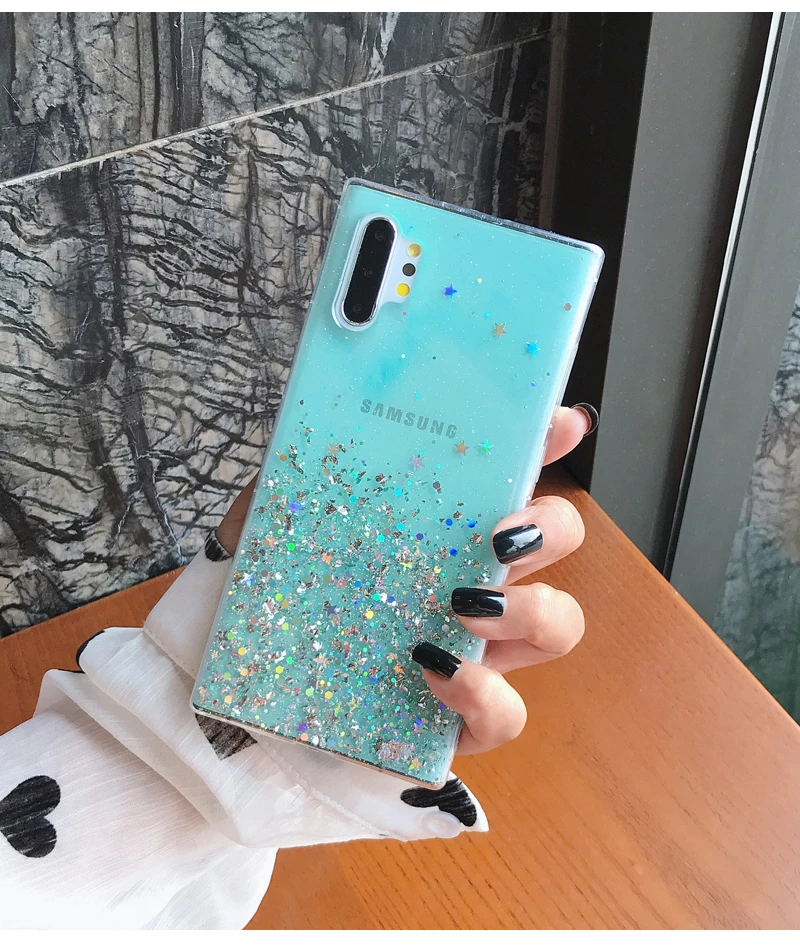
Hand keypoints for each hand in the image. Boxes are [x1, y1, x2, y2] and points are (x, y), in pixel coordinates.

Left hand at [216, 404, 597, 756]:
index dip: (549, 445)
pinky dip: (483, 693)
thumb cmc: (276, 602)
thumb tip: (304, 435)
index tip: (563, 424)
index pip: (510, 474)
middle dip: (551, 527)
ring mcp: (478, 651)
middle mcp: (474, 580)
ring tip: (463, 605)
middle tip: (499, 536)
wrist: (251, 697)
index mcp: (443, 528)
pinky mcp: (460, 718)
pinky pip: (506, 714)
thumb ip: (289, 482)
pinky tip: (431, 670)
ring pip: (558, 626)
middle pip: (557, 540)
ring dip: (532, 611)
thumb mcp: (274, 529)